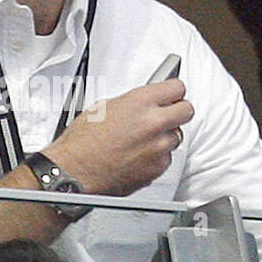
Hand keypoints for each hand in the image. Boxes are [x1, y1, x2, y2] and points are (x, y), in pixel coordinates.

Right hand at [43, 78, 192, 196]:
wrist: (74, 172)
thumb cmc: (81, 143)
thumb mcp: (104, 107)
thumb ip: (133, 102)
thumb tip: (144, 103)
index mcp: (140, 102)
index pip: (177, 88)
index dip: (173, 91)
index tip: (171, 95)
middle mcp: (154, 123)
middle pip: (187, 110)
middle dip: (177, 111)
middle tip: (167, 114)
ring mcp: (158, 147)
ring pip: (177, 136)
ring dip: (164, 136)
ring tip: (142, 140)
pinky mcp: (157, 168)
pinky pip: (167, 157)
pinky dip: (156, 156)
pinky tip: (138, 155)